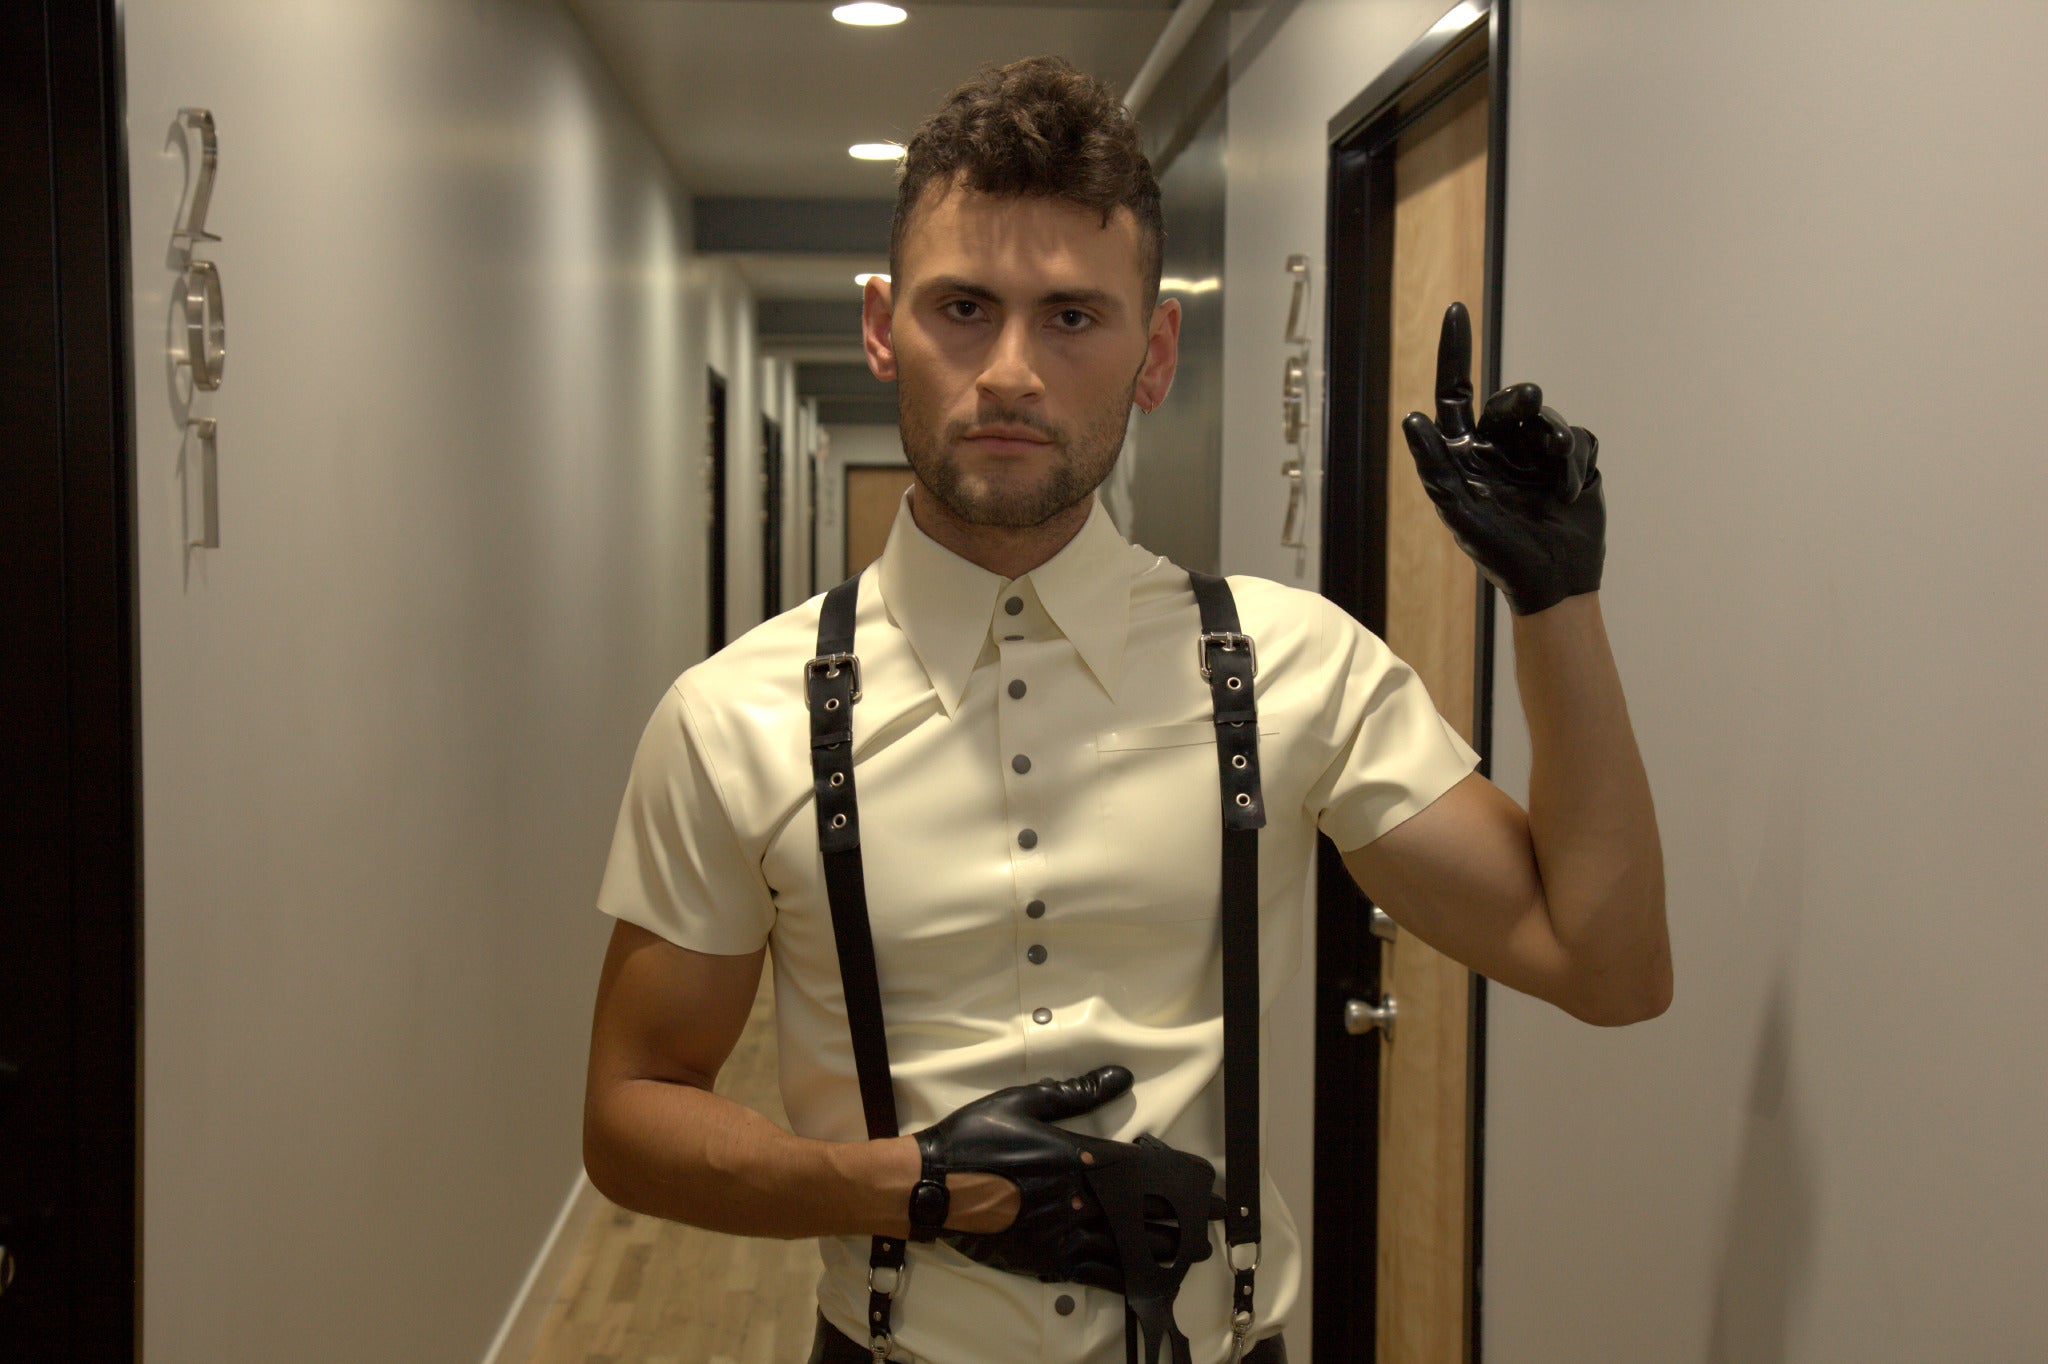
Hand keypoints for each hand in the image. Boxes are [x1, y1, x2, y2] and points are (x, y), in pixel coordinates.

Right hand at [915, 1066, 1213, 1291]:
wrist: (930, 1185)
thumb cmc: (973, 1139)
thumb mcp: (1022, 1102)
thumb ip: (1076, 1093)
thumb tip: (1120, 1076)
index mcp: (1075, 1156)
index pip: (1142, 1170)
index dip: (1179, 1180)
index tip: (1207, 1188)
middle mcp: (1076, 1198)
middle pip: (1142, 1215)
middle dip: (1181, 1222)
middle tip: (1210, 1228)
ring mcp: (1062, 1233)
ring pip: (1125, 1248)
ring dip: (1161, 1252)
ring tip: (1189, 1256)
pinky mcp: (1045, 1259)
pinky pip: (1095, 1273)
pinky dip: (1124, 1277)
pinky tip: (1143, 1282)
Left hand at [1401, 301, 1604, 614]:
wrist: (1551, 582)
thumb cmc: (1496, 551)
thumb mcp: (1457, 510)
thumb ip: (1434, 464)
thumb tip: (1412, 418)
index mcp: (1466, 452)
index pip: (1456, 393)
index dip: (1455, 352)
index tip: (1456, 310)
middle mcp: (1500, 447)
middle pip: (1510, 402)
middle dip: (1521, 399)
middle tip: (1530, 399)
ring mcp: (1537, 454)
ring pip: (1548, 419)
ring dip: (1553, 437)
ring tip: (1556, 468)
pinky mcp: (1573, 463)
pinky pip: (1578, 441)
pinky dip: (1574, 463)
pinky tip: (1568, 492)